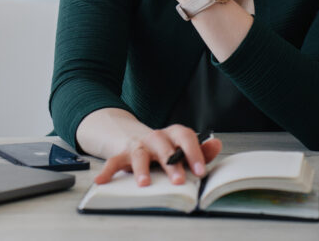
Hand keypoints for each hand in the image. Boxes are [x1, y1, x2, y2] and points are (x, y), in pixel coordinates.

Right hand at [94, 125, 222, 186]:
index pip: (185, 137)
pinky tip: (102, 180)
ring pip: (139, 154)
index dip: (194, 153)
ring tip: (144, 183)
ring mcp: (138, 145)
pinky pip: (113, 161)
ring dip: (142, 169)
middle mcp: (156, 138)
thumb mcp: (183, 149)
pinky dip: (107, 171)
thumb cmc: (166, 149)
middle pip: (164, 147)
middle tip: (178, 180)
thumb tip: (216, 143)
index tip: (200, 171)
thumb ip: (201, 150)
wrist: (137, 139)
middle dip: (171, 163)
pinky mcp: (123, 154)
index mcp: (173, 135)